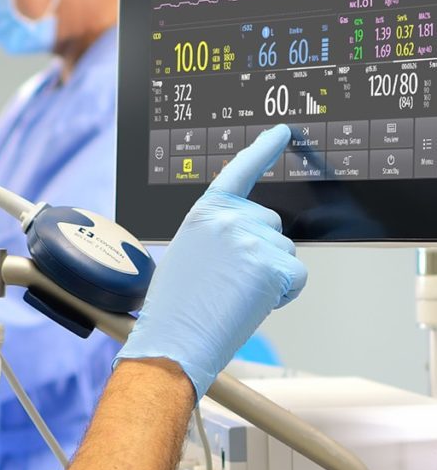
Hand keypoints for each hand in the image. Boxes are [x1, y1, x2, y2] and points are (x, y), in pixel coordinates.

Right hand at [116, 125, 306, 401]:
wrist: (173, 336)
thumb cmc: (175, 305)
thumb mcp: (189, 252)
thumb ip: (218, 234)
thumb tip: (249, 240)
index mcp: (205, 212)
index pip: (239, 171)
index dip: (263, 149)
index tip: (281, 132)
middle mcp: (229, 218)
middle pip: (272, 225)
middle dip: (263, 251)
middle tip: (233, 281)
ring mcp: (251, 239)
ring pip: (285, 253)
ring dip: (271, 275)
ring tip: (235, 295)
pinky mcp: (270, 265)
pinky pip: (296, 276)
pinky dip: (283, 293)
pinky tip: (253, 302)